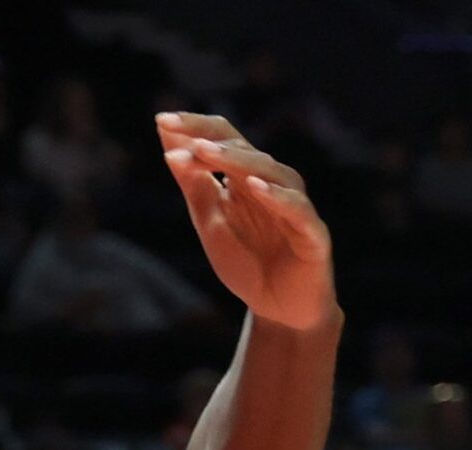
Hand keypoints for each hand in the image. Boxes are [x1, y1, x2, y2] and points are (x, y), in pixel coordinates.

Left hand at [157, 112, 336, 330]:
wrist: (279, 308)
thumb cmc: (247, 261)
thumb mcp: (210, 223)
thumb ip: (195, 188)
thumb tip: (170, 150)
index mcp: (248, 179)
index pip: (223, 141)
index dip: (194, 129)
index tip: (160, 119)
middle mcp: (274, 184)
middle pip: (244, 149)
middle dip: (207, 139)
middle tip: (175, 130)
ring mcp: (295, 206)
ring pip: (269, 172)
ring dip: (236, 161)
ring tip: (203, 151)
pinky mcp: (312, 233)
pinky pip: (295, 209)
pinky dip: (276, 197)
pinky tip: (253, 187)